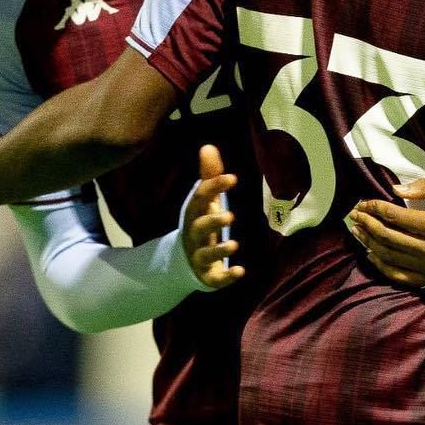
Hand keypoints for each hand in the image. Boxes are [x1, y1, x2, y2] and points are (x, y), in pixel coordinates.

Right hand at [183, 145, 242, 288]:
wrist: (184, 260)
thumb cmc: (200, 223)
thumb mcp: (204, 201)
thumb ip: (208, 176)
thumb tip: (208, 146)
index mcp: (194, 213)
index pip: (201, 198)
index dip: (214, 187)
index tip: (232, 178)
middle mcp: (194, 235)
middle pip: (199, 227)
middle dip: (212, 221)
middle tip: (230, 215)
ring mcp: (199, 256)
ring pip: (206, 254)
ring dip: (219, 249)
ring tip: (234, 244)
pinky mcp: (207, 275)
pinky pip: (215, 278)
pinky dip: (227, 276)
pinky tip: (240, 272)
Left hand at [347, 178, 424, 287]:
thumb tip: (395, 190)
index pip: (396, 215)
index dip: (375, 208)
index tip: (363, 202)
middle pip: (389, 237)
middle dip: (367, 224)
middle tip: (354, 215)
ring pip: (390, 257)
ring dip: (370, 243)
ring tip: (358, 231)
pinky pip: (400, 277)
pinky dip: (382, 266)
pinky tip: (372, 254)